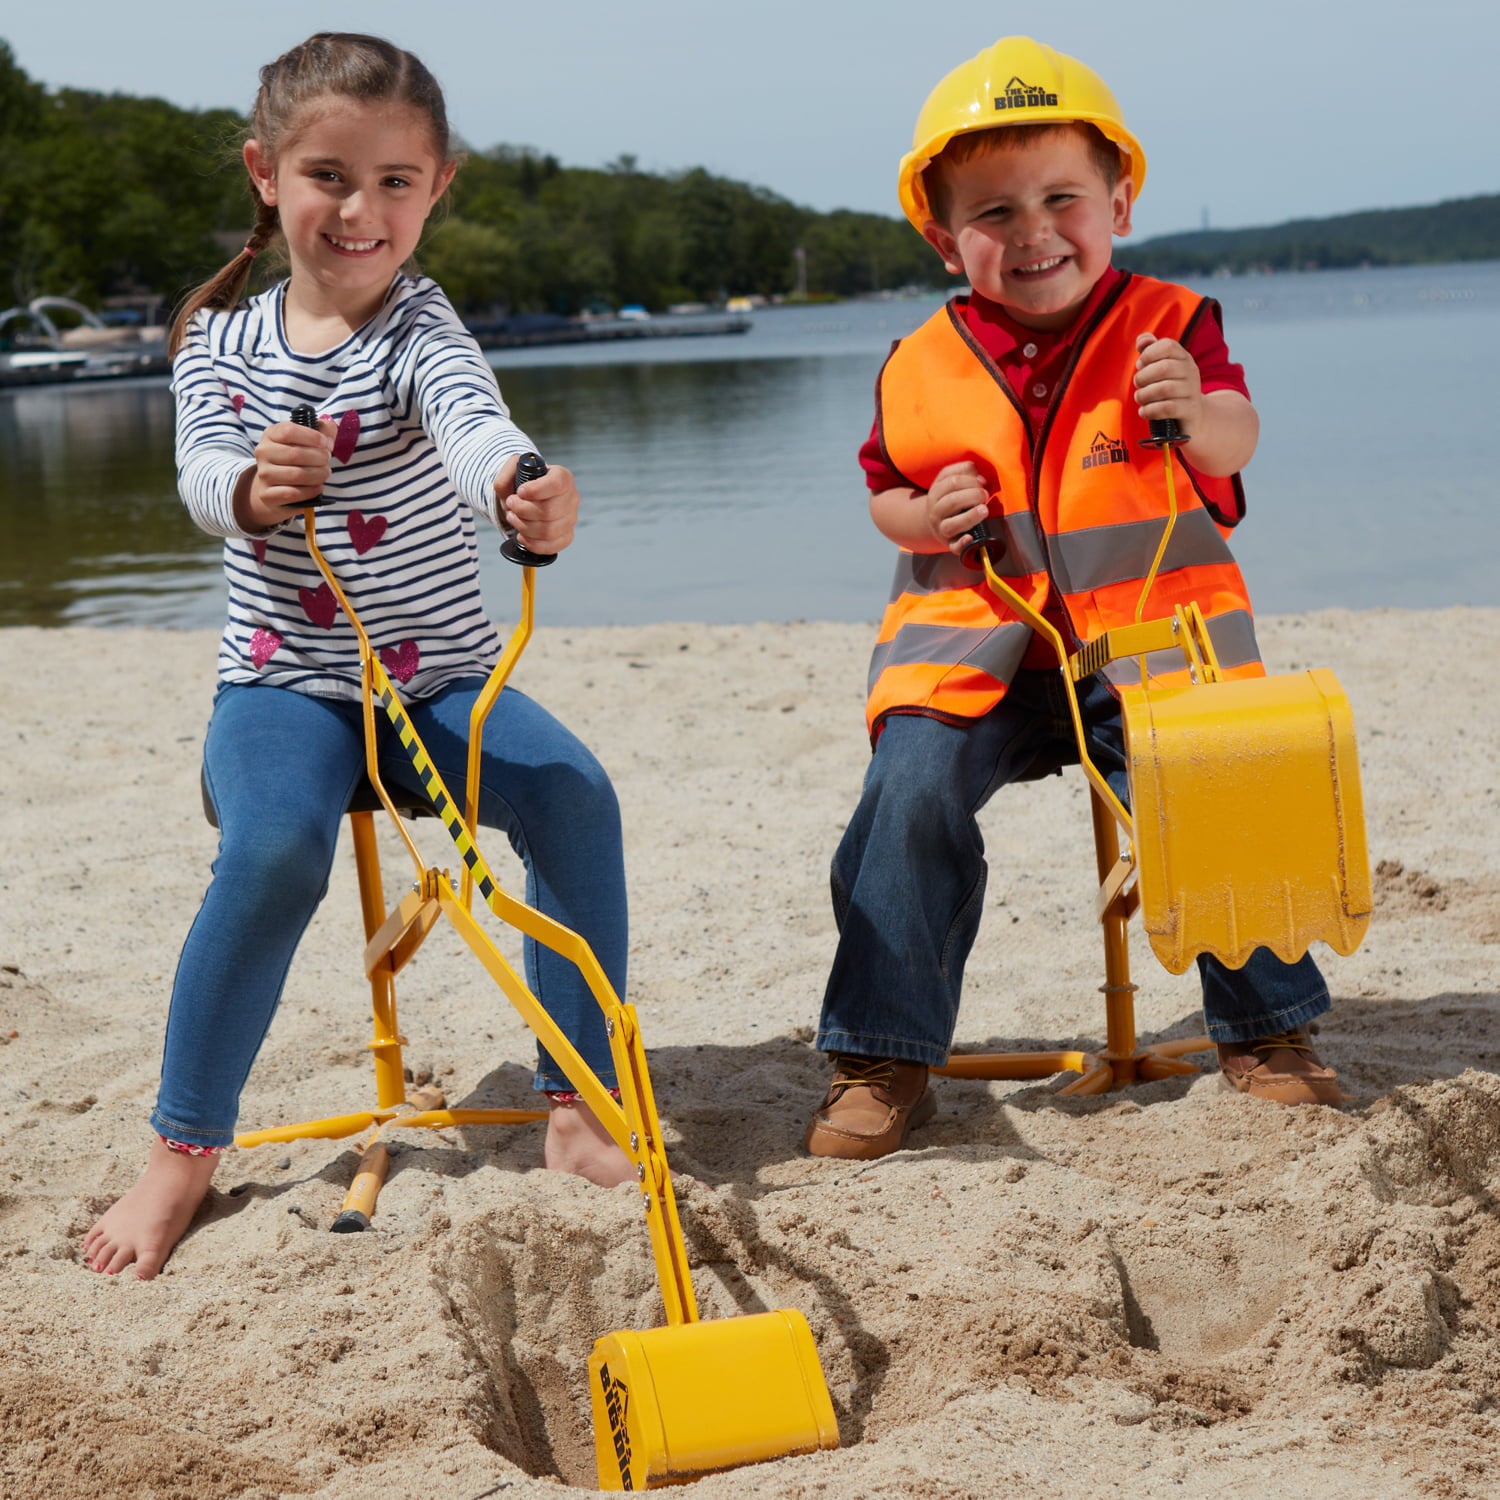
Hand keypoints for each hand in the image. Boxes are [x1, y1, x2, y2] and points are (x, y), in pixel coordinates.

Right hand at [234, 416, 335, 531]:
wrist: (275, 487)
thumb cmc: (296, 460)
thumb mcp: (308, 440)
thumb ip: (323, 430)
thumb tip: (330, 428)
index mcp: (271, 434)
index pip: (289, 431)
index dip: (313, 437)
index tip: (327, 444)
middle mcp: (263, 452)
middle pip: (296, 454)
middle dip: (320, 458)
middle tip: (327, 462)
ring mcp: (264, 474)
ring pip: (296, 475)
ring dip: (318, 475)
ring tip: (324, 474)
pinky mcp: (267, 495)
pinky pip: (293, 493)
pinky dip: (311, 491)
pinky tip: (317, 487)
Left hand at [496, 456, 579, 554]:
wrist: (529, 497)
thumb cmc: (525, 483)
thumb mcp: (512, 472)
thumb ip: (505, 478)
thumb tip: (507, 494)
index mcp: (562, 477)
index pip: (557, 484)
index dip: (536, 490)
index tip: (520, 492)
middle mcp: (571, 498)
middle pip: (549, 512)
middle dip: (522, 510)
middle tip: (510, 504)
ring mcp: (570, 519)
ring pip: (548, 531)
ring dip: (524, 527)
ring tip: (513, 518)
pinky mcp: (566, 536)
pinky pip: (551, 546)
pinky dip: (531, 543)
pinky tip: (522, 535)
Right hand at [925, 461, 992, 557]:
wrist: (937, 521)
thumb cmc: (952, 498)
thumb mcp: (952, 480)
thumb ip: (965, 472)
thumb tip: (981, 478)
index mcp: (936, 492)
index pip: (952, 481)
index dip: (971, 479)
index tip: (982, 482)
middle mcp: (936, 511)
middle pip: (952, 501)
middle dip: (973, 495)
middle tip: (984, 495)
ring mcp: (941, 529)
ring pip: (952, 525)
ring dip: (970, 516)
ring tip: (983, 510)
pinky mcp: (950, 544)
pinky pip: (954, 546)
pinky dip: (962, 543)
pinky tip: (970, 537)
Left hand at [1133, 331, 1203, 433]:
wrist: (1194, 416)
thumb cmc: (1172, 389)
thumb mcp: (1163, 368)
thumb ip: (1151, 351)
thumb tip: (1142, 340)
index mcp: (1184, 358)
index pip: (1168, 346)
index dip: (1149, 354)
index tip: (1140, 365)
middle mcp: (1191, 372)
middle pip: (1164, 368)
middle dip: (1143, 377)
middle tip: (1138, 385)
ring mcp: (1192, 392)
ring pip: (1165, 389)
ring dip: (1145, 395)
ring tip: (1140, 398)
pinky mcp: (1191, 411)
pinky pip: (1168, 408)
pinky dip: (1151, 410)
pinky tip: (1144, 411)